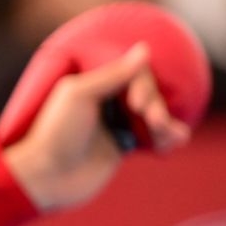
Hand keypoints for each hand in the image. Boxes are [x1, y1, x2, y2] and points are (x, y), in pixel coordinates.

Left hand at [4, 43, 191, 211]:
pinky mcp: (121, 147)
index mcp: (93, 84)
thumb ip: (113, 73)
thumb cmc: (57, 132)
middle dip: (156, 107)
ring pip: (153, 117)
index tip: (137, 104)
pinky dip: (167, 138)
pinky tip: (177, 140)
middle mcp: (105, 102)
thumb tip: (145, 49)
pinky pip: (152, 138)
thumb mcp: (81, 95)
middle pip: (147, 95)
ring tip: (171, 136)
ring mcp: (114, 125)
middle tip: (153, 120)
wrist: (47, 176)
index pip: (133, 74)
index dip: (143, 86)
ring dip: (166, 124)